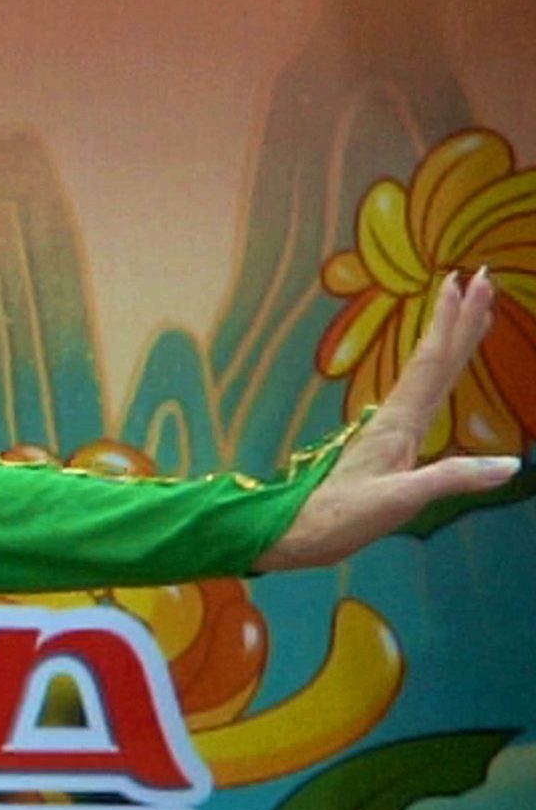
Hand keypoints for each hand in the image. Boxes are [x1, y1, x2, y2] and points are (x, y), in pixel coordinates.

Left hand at [267, 273, 516, 573]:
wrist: (298, 533)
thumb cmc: (342, 518)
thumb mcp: (399, 501)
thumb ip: (452, 479)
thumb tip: (511, 464)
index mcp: (399, 422)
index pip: (434, 361)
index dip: (455, 322)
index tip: (472, 283)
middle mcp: (396, 416)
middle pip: (434, 356)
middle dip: (458, 316)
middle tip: (481, 275)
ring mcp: (392, 428)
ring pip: (428, 370)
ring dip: (450, 336)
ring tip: (470, 305)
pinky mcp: (389, 443)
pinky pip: (423, 393)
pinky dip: (439, 370)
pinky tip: (443, 369)